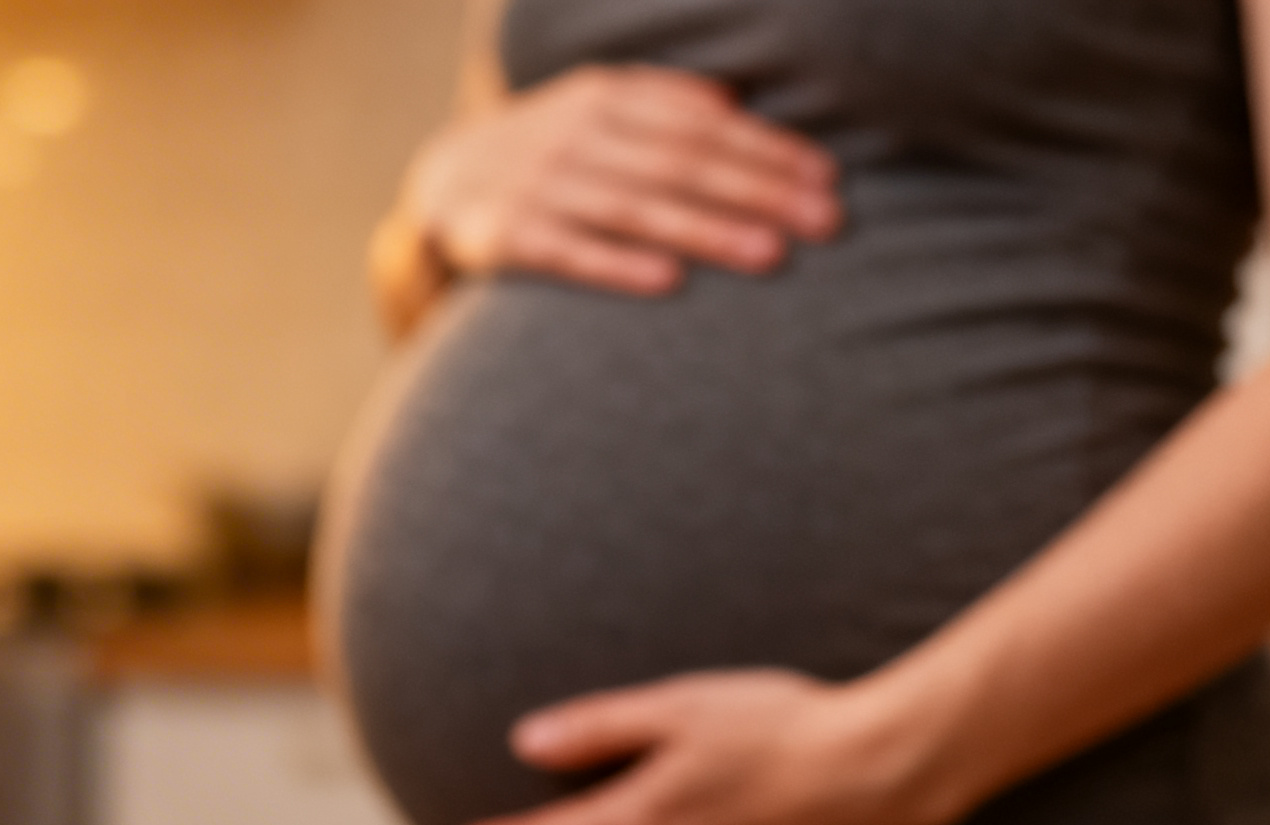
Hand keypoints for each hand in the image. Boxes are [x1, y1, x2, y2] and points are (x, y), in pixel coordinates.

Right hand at [403, 64, 840, 296]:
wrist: (442, 182)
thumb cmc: (548, 150)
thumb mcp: (595, 106)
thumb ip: (660, 102)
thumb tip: (734, 106)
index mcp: (605, 96)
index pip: (703, 123)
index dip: (768, 149)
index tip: (826, 181)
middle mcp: (574, 135)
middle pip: (681, 162)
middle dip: (758, 191)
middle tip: (824, 223)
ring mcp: (539, 184)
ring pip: (636, 207)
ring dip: (706, 229)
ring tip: (770, 255)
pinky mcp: (506, 235)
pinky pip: (569, 252)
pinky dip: (618, 265)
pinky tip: (669, 282)